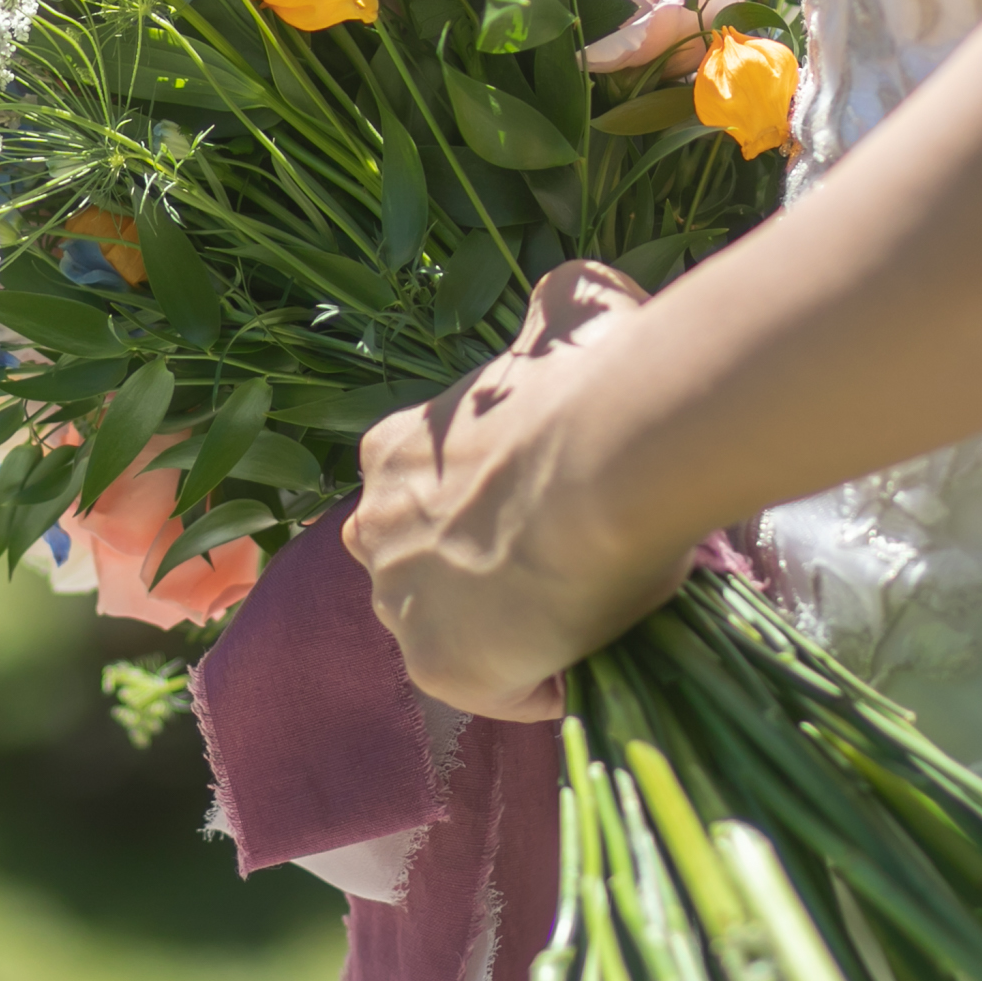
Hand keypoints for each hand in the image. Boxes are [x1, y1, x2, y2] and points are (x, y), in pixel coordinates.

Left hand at [347, 261, 701, 721]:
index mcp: (391, 452)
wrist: (607, 459)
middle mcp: (374, 528)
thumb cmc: (591, 386)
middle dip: (471, 575)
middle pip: (415, 568)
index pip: (412, 495)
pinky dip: (534, 686)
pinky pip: (492, 691)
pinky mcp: (438, 666)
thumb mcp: (573, 316)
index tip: (535, 510)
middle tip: (557, 567)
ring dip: (500, 632)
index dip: (475, 509)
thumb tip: (577, 289)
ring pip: (444, 632)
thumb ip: (561, 309)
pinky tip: (584, 660)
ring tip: (576, 617)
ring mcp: (399, 601)